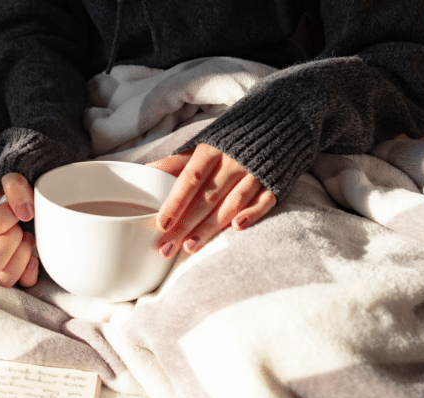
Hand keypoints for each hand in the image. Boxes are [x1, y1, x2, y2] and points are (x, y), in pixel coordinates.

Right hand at [0, 173, 38, 286]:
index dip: (7, 215)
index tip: (23, 209)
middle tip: (23, 229)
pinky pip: (23, 283)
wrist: (37, 202)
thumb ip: (15, 186)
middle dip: (12, 242)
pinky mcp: (20, 271)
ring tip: (31, 241)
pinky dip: (31, 272)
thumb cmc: (22, 193)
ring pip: (3, 279)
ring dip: (22, 258)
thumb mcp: (15, 181)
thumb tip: (25, 212)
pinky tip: (36, 258)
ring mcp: (3, 261)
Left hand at [147, 144, 275, 257]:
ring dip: (211, 226)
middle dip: (186, 225)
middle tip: (167, 248)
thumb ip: (177, 162)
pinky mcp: (274, 181)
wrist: (277, 122)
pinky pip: (265, 199)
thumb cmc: (230, 141)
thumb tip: (146, 171)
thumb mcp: (203, 146)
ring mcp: (254, 172)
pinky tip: (237, 227)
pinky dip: (252, 213)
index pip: (190, 179)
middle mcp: (232, 162)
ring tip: (191, 247)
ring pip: (232, 203)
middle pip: (207, 197)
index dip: (175, 202)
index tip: (161, 224)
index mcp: (210, 151)